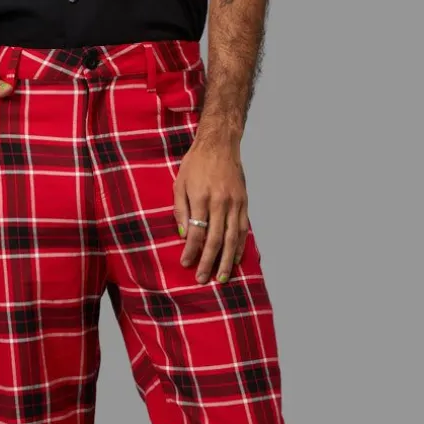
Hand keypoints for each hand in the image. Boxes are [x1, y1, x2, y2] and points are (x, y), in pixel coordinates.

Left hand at [173, 134, 248, 282]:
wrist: (220, 144)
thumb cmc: (196, 163)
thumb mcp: (179, 184)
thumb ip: (180, 210)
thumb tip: (183, 236)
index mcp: (202, 197)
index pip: (196, 232)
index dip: (191, 251)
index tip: (186, 264)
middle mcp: (220, 202)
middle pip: (215, 239)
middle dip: (208, 261)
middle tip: (203, 279)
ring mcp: (235, 203)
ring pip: (232, 237)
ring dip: (227, 260)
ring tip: (222, 277)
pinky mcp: (244, 202)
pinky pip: (243, 229)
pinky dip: (240, 246)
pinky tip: (236, 258)